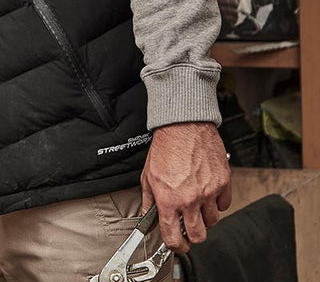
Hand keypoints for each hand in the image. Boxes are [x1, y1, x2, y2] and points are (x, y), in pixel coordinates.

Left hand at [141, 122, 231, 253]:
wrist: (183, 126)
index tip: (176, 244)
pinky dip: (217, 203)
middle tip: (188, 229)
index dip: (175, 246)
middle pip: (198, 236)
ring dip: (205, 218)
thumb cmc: (166, 147)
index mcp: (169, 199)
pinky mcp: (223, 184)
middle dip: (192, 237)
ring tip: (196, 205)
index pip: (173, 237)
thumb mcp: (148, 175)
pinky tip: (207, 193)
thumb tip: (148, 215)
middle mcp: (190, 199)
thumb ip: (148, 199)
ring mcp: (208, 193)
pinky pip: (224, 205)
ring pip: (212, 222)